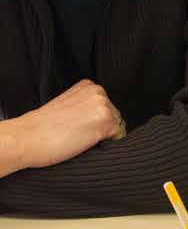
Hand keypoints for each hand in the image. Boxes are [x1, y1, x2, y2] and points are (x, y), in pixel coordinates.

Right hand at [0, 79, 124, 176]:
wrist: (28, 137)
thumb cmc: (42, 126)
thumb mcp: (67, 104)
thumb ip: (85, 104)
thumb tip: (98, 117)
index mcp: (88, 86)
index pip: (106, 105)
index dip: (97, 120)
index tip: (83, 127)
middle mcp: (98, 92)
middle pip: (114, 114)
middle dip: (103, 127)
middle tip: (80, 135)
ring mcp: (103, 106)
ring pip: (117, 125)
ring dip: (104, 135)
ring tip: (81, 138)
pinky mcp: (105, 122)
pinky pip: (119, 136)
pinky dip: (107, 143)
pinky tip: (87, 142)